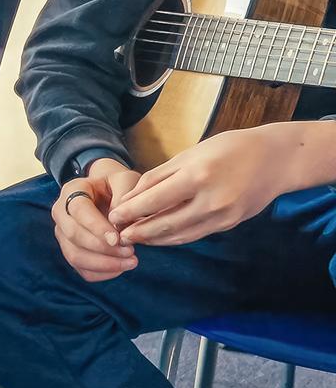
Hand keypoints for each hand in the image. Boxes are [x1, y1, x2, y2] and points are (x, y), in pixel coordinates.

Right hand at [52, 160, 142, 282]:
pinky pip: (80, 269)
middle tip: (131, 252)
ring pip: (74, 255)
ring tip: (130, 262)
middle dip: (103, 248)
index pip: (78, 210)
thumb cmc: (117, 186)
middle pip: (73, 235)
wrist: (108, 192)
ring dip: (103, 264)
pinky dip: (100, 273)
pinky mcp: (70, 249)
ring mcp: (63, 233)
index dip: (96, 227)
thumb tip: (118, 222)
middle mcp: (61, 212)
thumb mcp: (125, 179)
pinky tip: (120, 268)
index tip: (118, 239)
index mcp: (72, 191)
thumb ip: (124, 195)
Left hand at [109, 126, 301, 246]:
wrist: (275, 159)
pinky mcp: (230, 224)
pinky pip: (195, 234)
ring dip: (154, 239)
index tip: (112, 217)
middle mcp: (211, 199)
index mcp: (197, 175)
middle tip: (118, 235)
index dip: (130, 211)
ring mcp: (223, 215)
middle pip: (165, 222)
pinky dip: (174, 237)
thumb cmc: (228, 149)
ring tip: (134, 238)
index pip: (154, 200)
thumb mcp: (190, 154)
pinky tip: (159, 237)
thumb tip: (131, 197)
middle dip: (138, 231)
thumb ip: (159, 176)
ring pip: (180, 234)